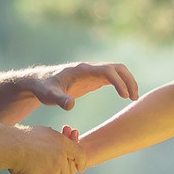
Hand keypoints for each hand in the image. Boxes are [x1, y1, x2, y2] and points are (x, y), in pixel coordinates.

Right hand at [9, 125, 81, 173]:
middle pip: (67, 173)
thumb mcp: (40, 135)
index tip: (80, 169)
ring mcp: (54, 166)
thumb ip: (51, 143)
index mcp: (60, 141)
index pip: (79, 152)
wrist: (8, 146)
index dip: (80, 162)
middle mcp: (61, 154)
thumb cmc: (18, 139)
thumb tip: (56, 148)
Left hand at [20, 61, 139, 109]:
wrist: (38, 83)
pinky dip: (122, 85)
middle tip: (134, 97)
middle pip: (117, 68)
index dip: (118, 82)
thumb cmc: (43, 88)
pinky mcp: (92, 79)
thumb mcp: (48, 96)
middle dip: (128, 80)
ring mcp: (92, 73)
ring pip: (116, 72)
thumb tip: (70, 105)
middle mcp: (89, 68)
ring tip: (133, 98)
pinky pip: (112, 78)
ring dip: (128, 82)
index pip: (107, 71)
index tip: (125, 96)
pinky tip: (126, 96)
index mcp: (82, 70)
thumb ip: (59, 100)